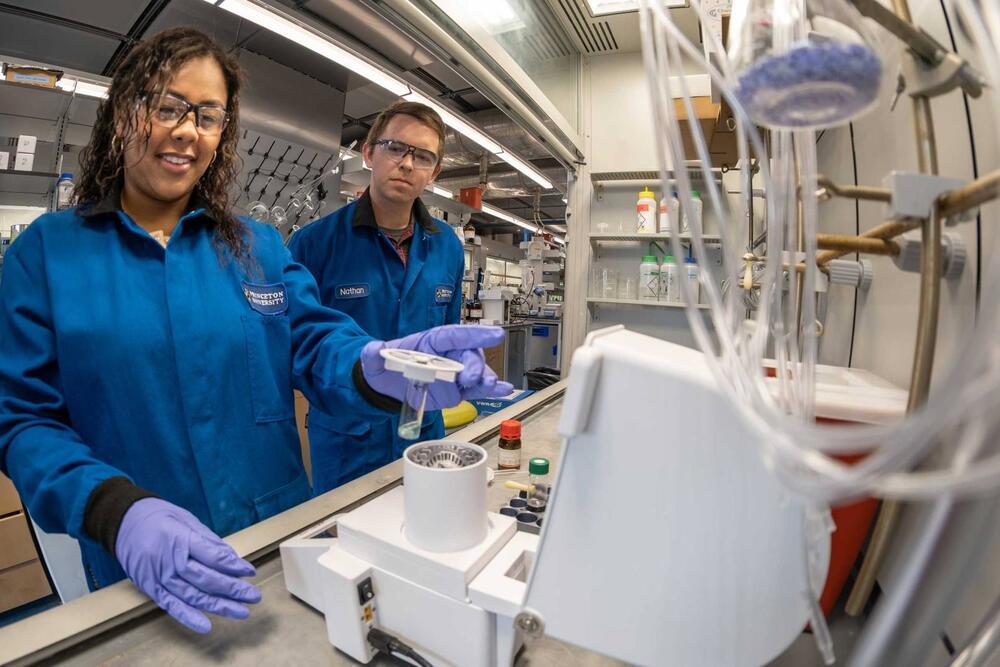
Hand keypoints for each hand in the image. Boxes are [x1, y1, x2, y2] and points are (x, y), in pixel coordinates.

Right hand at [115, 498, 261, 632]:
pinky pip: (170, 605)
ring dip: (219, 606)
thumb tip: (231, 558)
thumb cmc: (158, 517)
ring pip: (192, 596)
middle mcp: (170, 560)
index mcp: (181, 538)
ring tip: (240, 611)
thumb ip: (209, 540)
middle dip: (233, 590)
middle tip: (253, 596)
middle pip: (206, 580)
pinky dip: (188, 617)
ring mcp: (159, 576)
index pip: (213, 557)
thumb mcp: (186, 519)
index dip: (234, 566)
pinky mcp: (150, 588)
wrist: (123, 521)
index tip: (250, 572)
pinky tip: (205, 625)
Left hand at [361, 324, 514, 409]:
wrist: (386, 386)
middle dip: (475, 366)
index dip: (475, 334)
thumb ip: (373, 354)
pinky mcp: (458, 390)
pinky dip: (493, 390)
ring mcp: (456, 373)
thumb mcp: (374, 359)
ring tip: (491, 386)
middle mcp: (448, 355)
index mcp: (432, 341)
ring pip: (477, 373)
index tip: (494, 334)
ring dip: (486, 378)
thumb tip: (373, 349)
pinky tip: (504, 391)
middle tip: (473, 378)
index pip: (455, 335)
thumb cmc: (385, 366)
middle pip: (469, 356)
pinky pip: (477, 390)